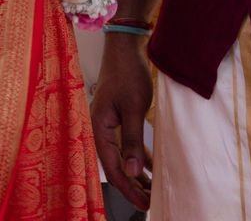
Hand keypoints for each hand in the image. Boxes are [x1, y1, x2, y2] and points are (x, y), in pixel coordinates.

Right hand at [91, 36, 154, 211]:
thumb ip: (132, 141)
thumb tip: (133, 172)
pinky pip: (128, 144)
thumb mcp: (132, 108)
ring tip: (151, 189)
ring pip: (123, 157)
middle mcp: (100, 130)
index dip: (128, 188)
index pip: (113, 168)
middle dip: (133, 185)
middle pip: (117, 165)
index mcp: (99, 129)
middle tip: (151, 201)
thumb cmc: (127, 73)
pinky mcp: (118, 118)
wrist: (125, 47)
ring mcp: (109, 125)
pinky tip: (149, 168)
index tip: (144, 203)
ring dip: (136, 173)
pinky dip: (138, 156)